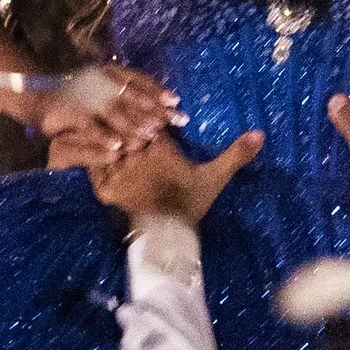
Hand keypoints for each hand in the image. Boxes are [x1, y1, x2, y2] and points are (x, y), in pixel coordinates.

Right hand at [37, 65, 180, 170]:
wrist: (38, 97)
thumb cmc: (79, 98)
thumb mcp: (106, 93)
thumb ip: (130, 97)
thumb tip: (168, 104)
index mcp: (109, 71)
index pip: (137, 79)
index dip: (157, 90)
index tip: (176, 102)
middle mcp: (97, 78)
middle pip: (129, 93)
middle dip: (152, 109)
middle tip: (171, 122)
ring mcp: (82, 93)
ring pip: (111, 108)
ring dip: (131, 123)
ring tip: (149, 137)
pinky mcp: (67, 111)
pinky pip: (88, 125)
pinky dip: (102, 136)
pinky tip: (117, 147)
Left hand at [85, 128, 264, 228]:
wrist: (170, 240)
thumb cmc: (192, 204)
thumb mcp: (214, 178)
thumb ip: (235, 154)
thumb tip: (260, 133)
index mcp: (160, 148)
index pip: (145, 118)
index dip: (144, 112)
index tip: (144, 111)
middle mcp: (137, 157)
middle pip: (120, 126)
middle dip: (119, 119)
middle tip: (113, 109)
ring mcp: (118, 173)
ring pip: (104, 142)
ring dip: (101, 132)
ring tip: (95, 121)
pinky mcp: (104, 189)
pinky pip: (92, 164)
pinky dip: (91, 154)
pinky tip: (88, 145)